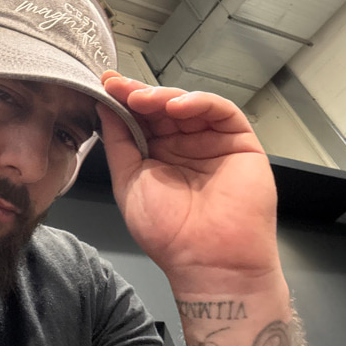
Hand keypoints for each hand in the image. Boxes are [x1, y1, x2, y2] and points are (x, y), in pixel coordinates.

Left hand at [99, 73, 280, 292]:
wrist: (207, 260)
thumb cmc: (167, 231)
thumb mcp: (128, 180)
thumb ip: (118, 142)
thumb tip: (105, 107)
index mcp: (158, 155)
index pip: (141, 118)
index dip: (123, 100)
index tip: (105, 85)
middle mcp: (185, 145)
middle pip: (163, 106)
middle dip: (139, 94)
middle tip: (119, 86)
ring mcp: (212, 142)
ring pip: (189, 104)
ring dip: (164, 96)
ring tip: (143, 98)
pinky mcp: (240, 141)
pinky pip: (221, 111)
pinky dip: (198, 101)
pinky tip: (176, 105)